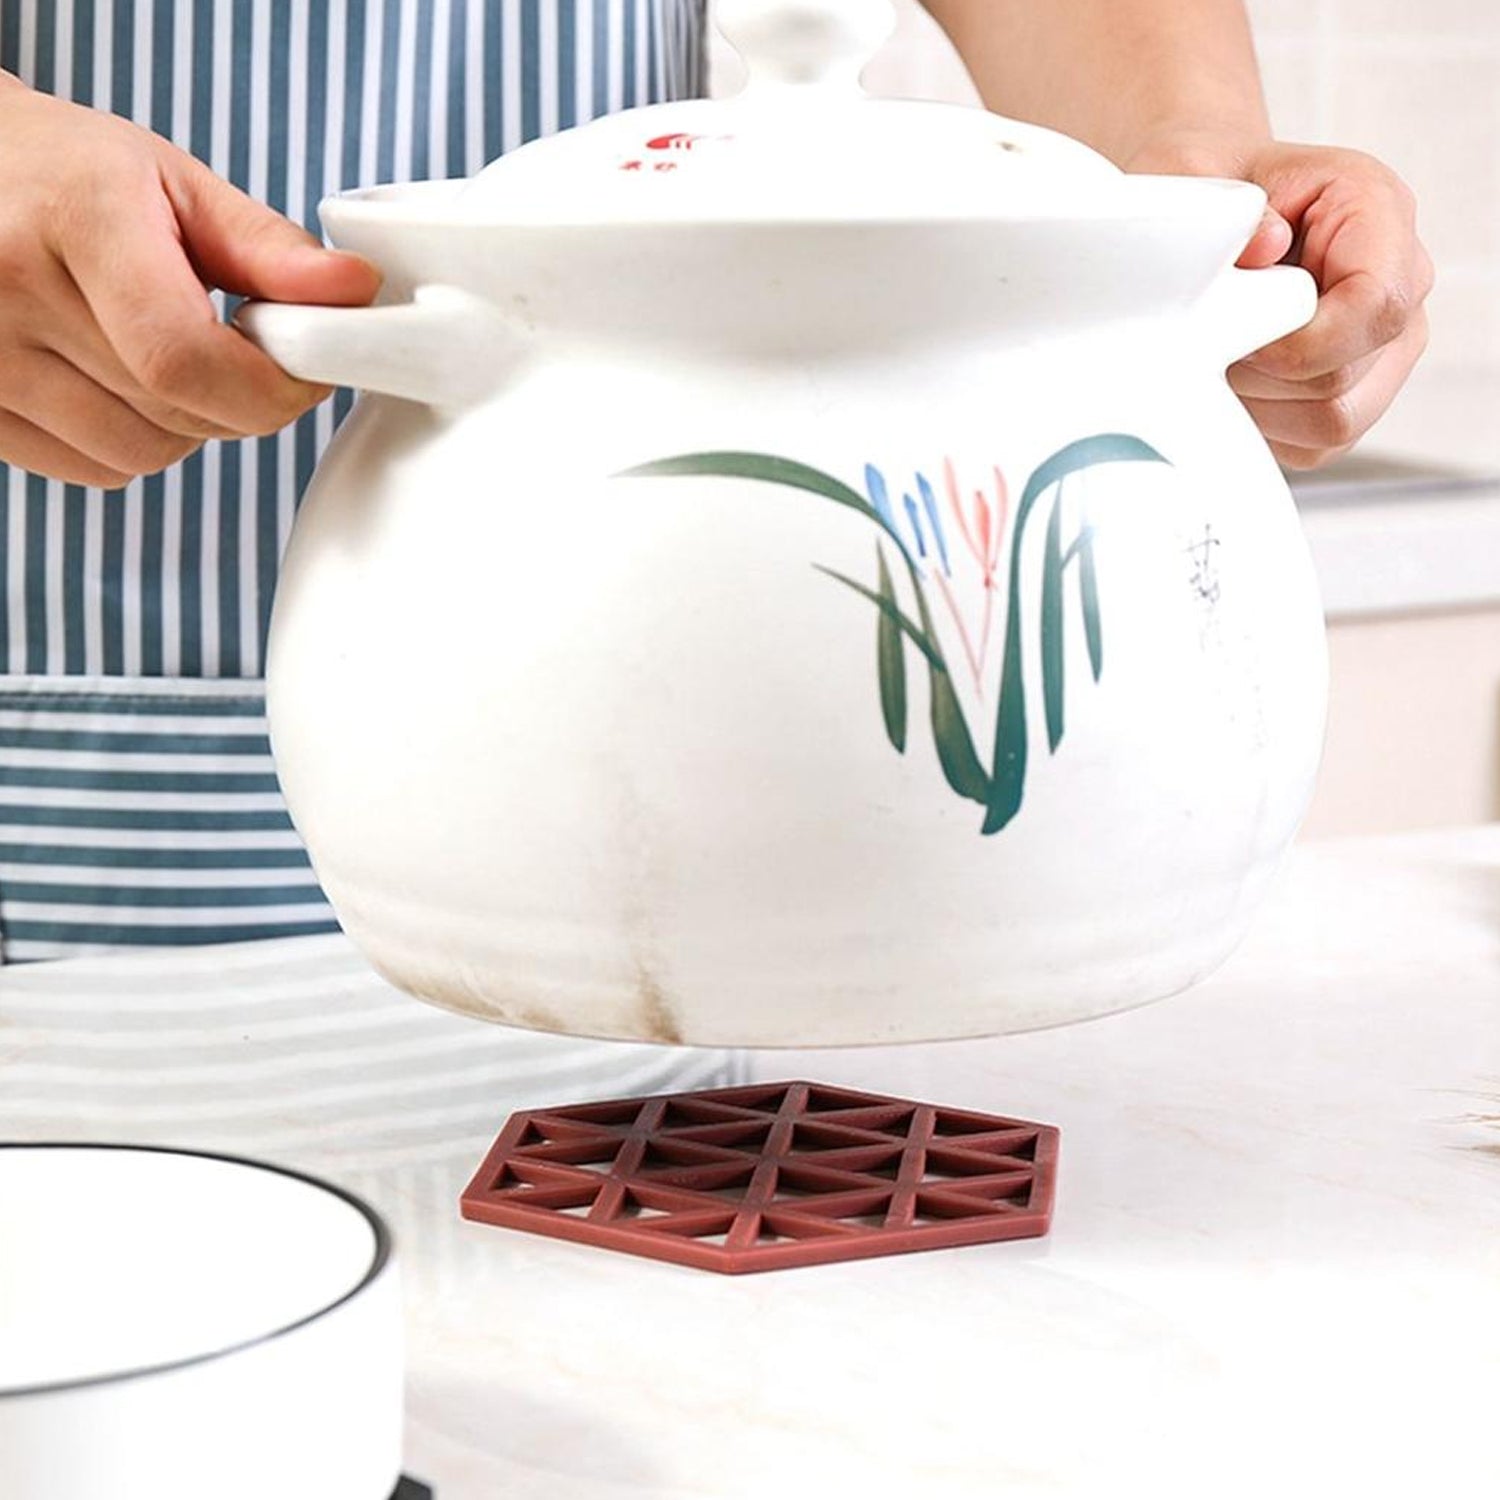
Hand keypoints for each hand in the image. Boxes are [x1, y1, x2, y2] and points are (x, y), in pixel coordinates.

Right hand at [0, 73, 379, 488]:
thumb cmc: (68, 172)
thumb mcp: (172, 182)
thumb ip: (267, 248)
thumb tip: (355, 290)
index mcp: (74, 216)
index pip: (186, 360)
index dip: (266, 390)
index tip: (302, 373)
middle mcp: (4, 286)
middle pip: (173, 412)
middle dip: (237, 399)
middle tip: (238, 349)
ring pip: (139, 453)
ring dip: (185, 425)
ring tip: (165, 354)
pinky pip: (93, 469)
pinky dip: (130, 442)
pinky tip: (115, 378)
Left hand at [1125, 130, 1433, 469]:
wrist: (1211, 213)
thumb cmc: (1213, 195)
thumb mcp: (1200, 177)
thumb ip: (1231, 209)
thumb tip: (1263, 247)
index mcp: (1376, 211)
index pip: (1375, 305)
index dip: (1298, 341)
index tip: (1238, 334)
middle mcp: (1399, 282)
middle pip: (1344, 378)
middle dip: (1261, 374)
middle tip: (1212, 339)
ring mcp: (1386, 347)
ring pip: (1331, 423)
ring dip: (1258, 405)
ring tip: (1223, 356)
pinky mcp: (1356, 396)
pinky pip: (1313, 445)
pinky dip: (1263, 427)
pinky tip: (1239, 380)